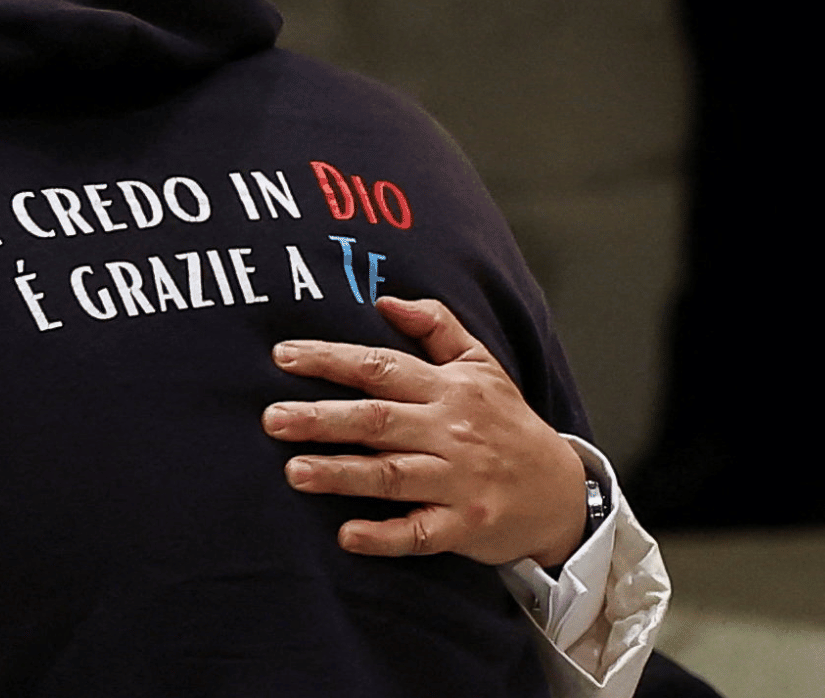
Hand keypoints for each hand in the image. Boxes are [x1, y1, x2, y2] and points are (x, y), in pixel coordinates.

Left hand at [261, 296, 586, 567]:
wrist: (563, 491)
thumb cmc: (507, 423)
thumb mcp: (481, 365)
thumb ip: (436, 326)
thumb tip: (385, 299)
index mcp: (448, 389)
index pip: (381, 368)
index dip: (331, 360)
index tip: (282, 356)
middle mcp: (450, 432)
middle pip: (378, 420)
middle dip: (323, 418)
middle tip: (272, 418)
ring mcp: (458, 482)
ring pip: (393, 476)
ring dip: (342, 474)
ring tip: (293, 471)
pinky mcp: (465, 526)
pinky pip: (420, 533)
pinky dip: (384, 536)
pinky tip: (347, 535)